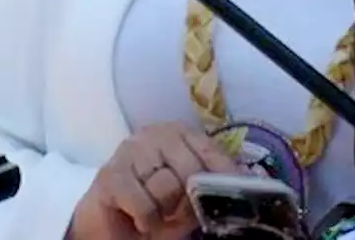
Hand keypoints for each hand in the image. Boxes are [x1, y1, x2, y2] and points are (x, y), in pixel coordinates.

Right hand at [67, 122, 242, 239]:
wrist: (110, 221)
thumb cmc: (153, 205)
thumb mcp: (189, 197)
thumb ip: (210, 186)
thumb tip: (245, 182)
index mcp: (179, 134)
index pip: (211, 151)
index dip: (226, 174)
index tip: (243, 193)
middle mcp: (155, 134)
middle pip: (191, 170)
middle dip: (189, 201)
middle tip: (177, 214)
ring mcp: (130, 150)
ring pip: (167, 188)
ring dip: (165, 212)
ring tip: (157, 215)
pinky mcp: (110, 175)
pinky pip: (144, 204)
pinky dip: (147, 219)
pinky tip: (141, 219)